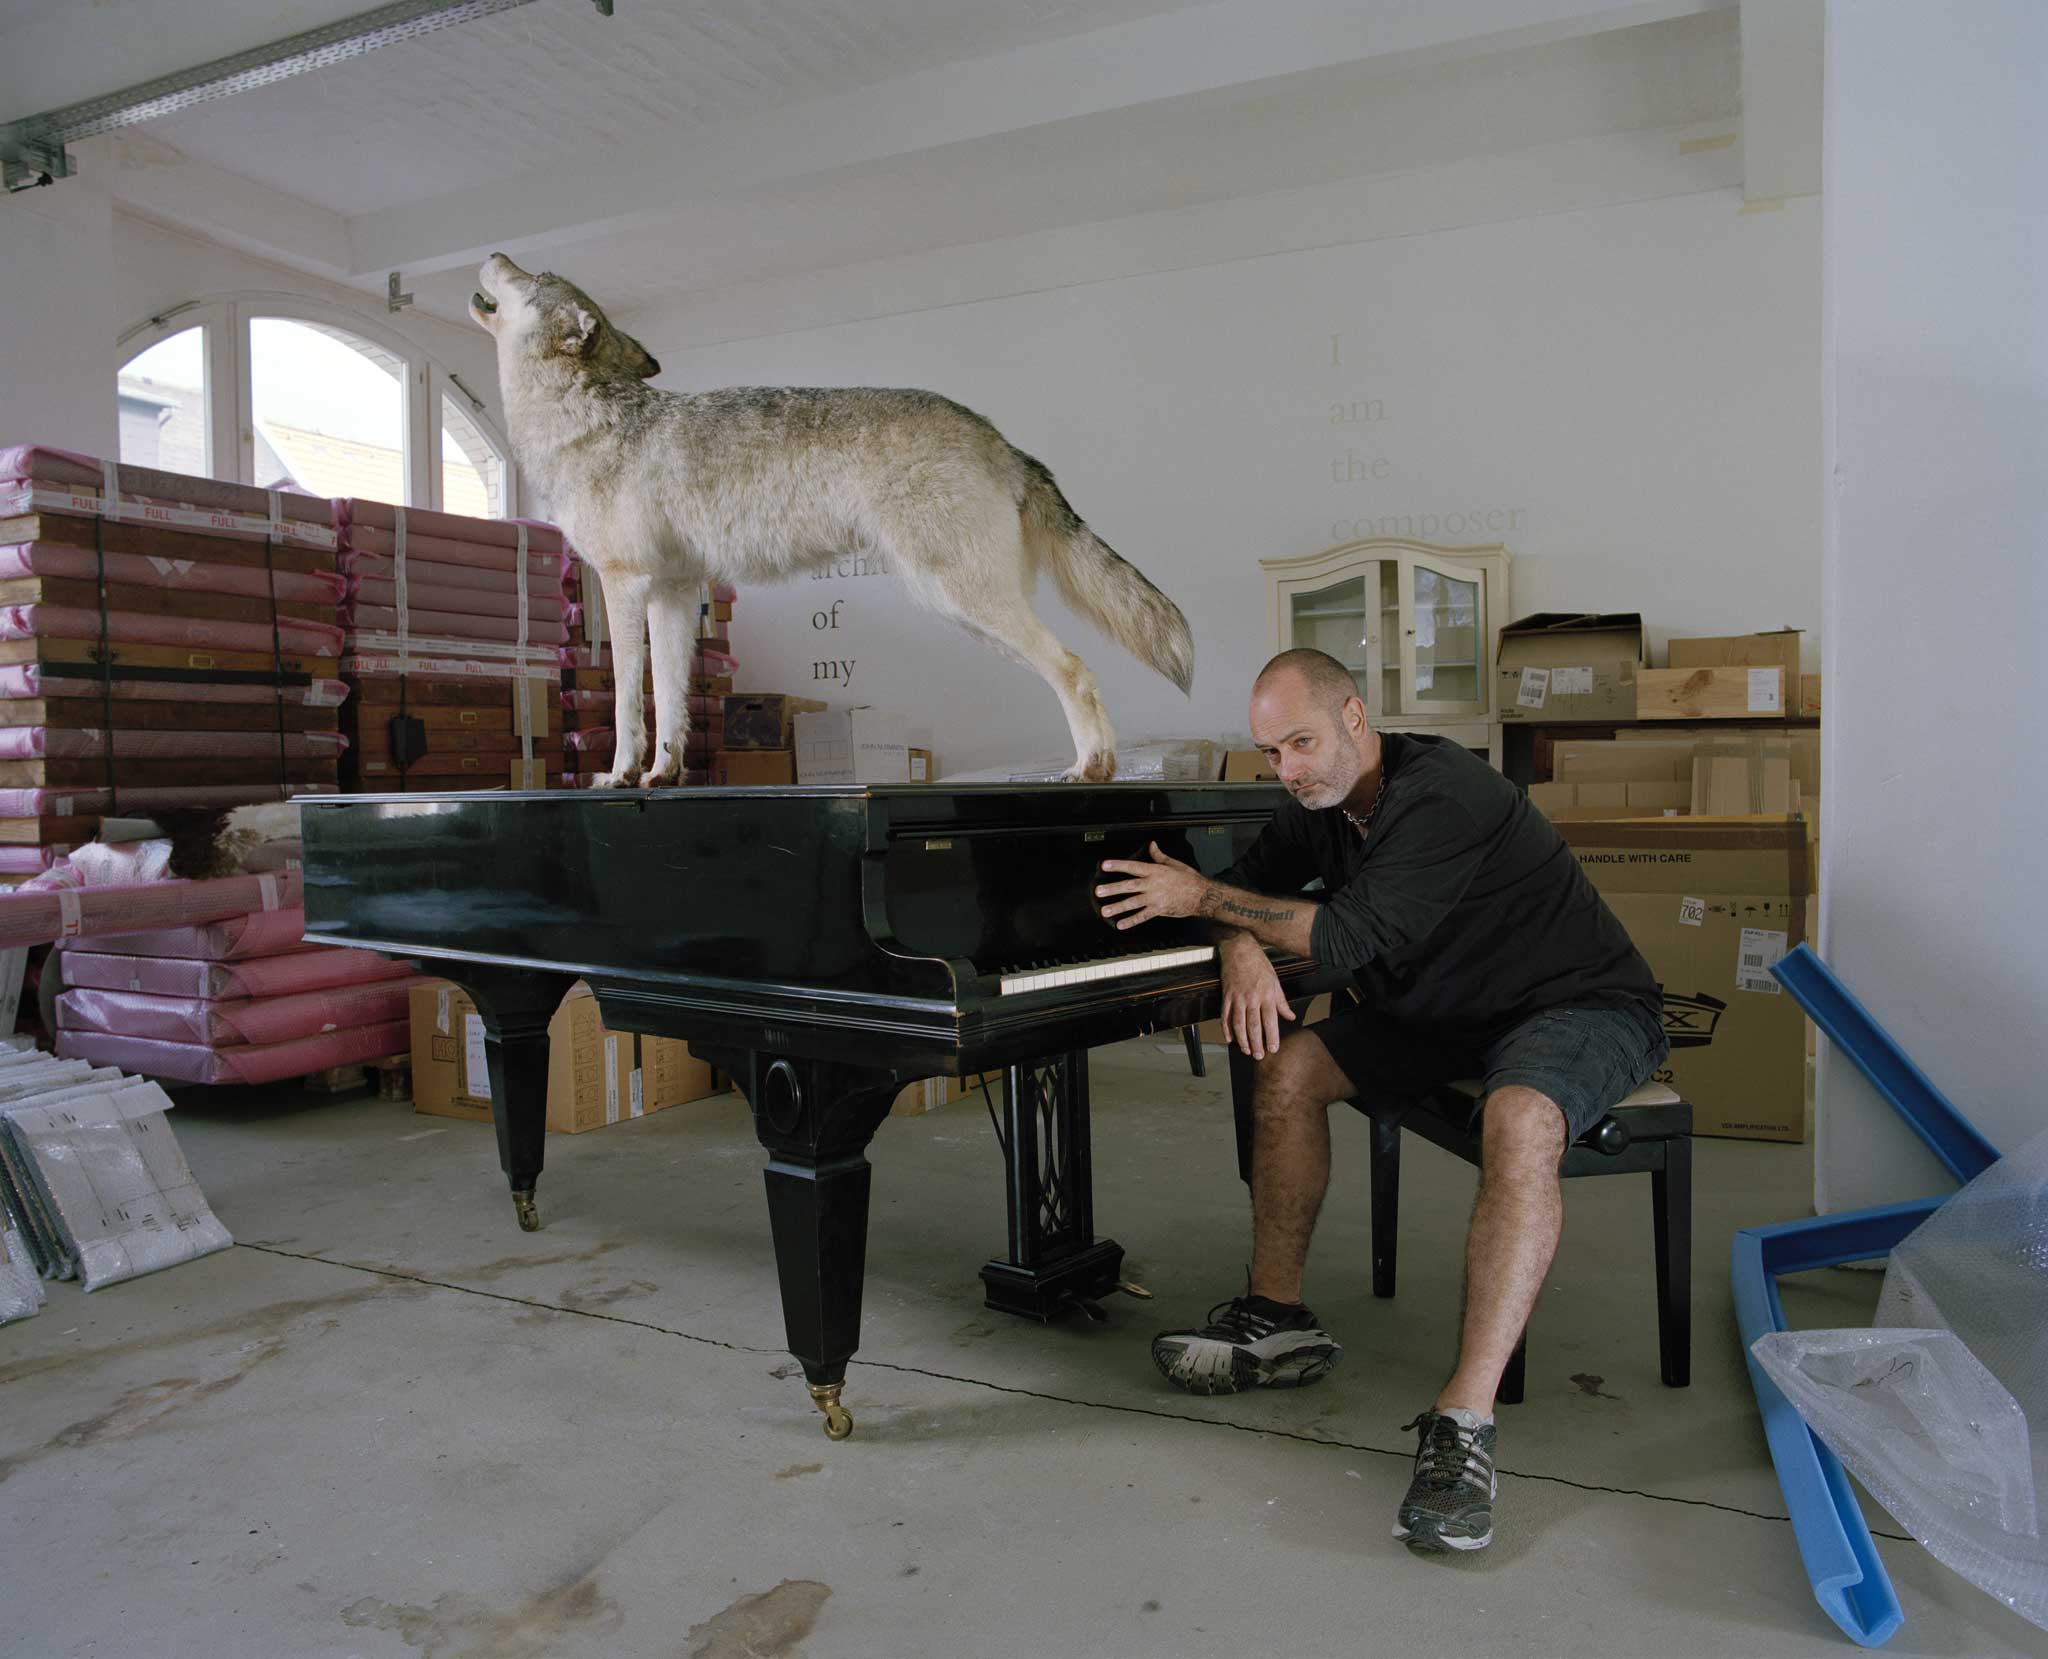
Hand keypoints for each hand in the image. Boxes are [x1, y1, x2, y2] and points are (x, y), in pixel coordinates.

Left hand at [1095, 842, 1208, 929]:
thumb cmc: (1188, 878)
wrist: (1202, 895)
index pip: (1133, 866)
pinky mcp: (1160, 910)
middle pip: (1129, 886)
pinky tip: (1120, 924)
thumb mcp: (1174, 863)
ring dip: (1118, 907)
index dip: (1119, 865)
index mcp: (1155, 871)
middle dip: (1113, 889)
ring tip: (1104, 911)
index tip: (1105, 865)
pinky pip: (1143, 916)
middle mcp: (1153, 884)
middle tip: (1099, 891)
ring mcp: (1156, 898)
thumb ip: (1159, 856)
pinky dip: (1131, 921)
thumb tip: (1152, 845)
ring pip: (1133, 903)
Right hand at [1220, 944, 1295, 1058]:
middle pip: (1253, 1026)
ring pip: (1239, 1024)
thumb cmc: (1259, 964)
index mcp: (1267, 995)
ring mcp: (1237, 998)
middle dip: (1256, 1043)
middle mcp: (1252, 998)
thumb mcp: (1275, 981)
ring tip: (1246, 1051)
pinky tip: (1230, 1039)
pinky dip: (1226, 1029)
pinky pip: (1225, 1016)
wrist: (1239, 949)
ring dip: (1242, 1040)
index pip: (1270, 1020)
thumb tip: (1290, 1016)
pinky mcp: (1226, 996)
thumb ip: (1282, 1001)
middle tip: (1259, 1056)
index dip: (1271, 1036)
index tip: (1273, 1048)